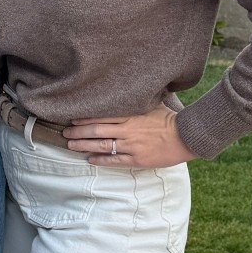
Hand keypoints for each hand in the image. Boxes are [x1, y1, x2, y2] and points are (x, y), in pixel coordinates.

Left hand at [62, 107, 190, 169]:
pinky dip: (100, 160)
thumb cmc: (171, 119)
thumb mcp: (153, 104)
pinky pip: (114, 160)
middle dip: (78, 132)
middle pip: (97, 131)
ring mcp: (131, 146)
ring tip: (70, 144)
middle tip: (65, 132)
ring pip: (101, 146)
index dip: (85, 118)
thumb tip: (128, 92)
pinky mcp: (136, 159)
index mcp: (131, 115)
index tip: (73, 118)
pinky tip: (89, 159)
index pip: (102, 116)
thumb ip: (138, 101)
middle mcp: (128, 130)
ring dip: (83, 145)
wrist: (186, 137)